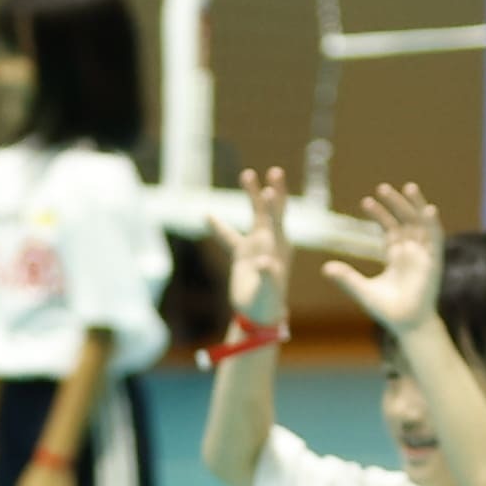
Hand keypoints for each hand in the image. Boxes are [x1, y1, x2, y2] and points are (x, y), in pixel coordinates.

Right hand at [224, 166, 293, 322]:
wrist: (260, 315)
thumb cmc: (268, 303)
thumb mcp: (269, 290)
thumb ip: (268, 276)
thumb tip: (264, 263)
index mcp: (278, 247)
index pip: (278, 219)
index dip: (275, 204)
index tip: (270, 189)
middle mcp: (270, 242)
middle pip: (272, 211)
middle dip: (274, 190)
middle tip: (275, 171)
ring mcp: (256, 245)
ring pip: (255, 216)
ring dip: (252, 195)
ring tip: (247, 173)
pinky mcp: (243, 254)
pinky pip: (228, 237)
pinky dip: (218, 227)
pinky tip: (206, 215)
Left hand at [322, 183, 442, 335]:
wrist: (406, 325)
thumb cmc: (387, 310)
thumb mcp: (362, 290)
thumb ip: (346, 277)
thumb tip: (325, 268)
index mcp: (396, 256)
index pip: (389, 228)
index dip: (379, 214)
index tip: (366, 201)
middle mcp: (411, 252)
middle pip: (404, 220)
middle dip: (395, 203)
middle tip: (382, 187)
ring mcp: (423, 255)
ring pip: (420, 223)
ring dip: (416, 205)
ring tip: (409, 186)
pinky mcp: (433, 262)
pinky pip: (435, 239)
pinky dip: (433, 224)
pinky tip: (429, 209)